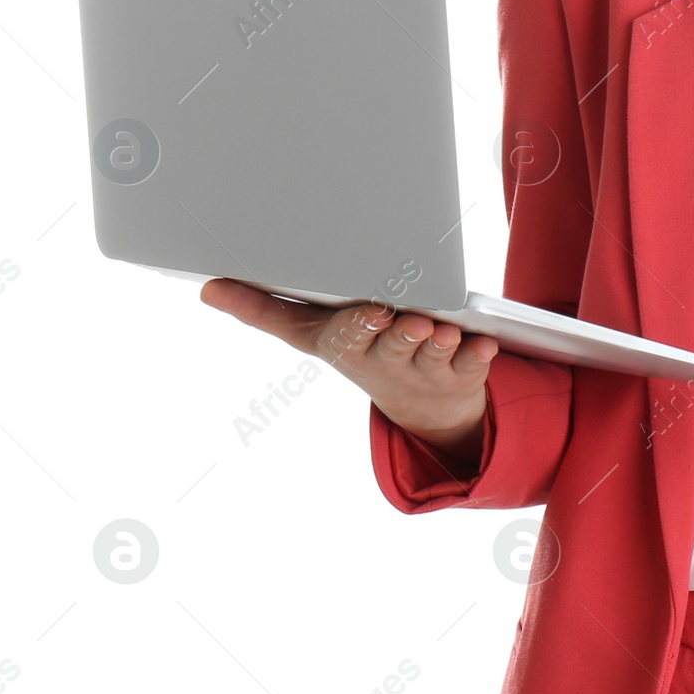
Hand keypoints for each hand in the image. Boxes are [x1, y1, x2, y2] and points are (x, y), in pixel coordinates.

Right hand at [199, 277, 498, 469]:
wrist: (422, 407)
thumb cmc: (360, 345)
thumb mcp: (310, 330)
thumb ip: (263, 307)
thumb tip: (207, 287)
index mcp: (348, 345)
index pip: (348, 337)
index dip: (360, 326)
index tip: (373, 311)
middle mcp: (385, 359)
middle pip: (391, 345)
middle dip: (399, 333)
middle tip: (408, 318)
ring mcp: (424, 367)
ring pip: (432, 354)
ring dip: (437, 342)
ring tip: (443, 328)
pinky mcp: (462, 371)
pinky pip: (473, 363)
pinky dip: (478, 353)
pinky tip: (485, 343)